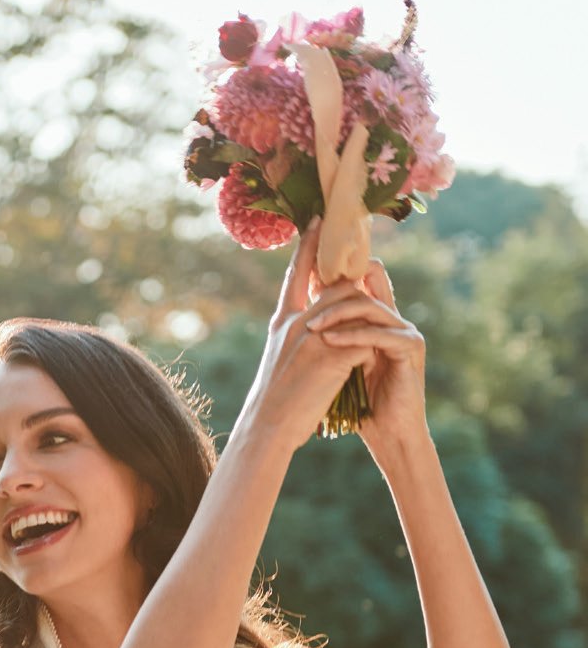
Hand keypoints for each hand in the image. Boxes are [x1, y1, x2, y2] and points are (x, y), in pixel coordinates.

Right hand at [239, 218, 381, 453]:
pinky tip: (371, 363)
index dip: (308, 247)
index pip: (296, 274)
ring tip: (379, 317)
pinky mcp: (332, 358)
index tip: (319, 220)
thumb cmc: (272, 401)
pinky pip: (363, 341)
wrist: (268, 427)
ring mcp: (315, 339)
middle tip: (369, 261)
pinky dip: (369, 349)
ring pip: (353, 308)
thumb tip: (316, 327)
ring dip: (367, 315)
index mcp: (282, 322)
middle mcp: (297, 323)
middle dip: (353, 278)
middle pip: (335, 286)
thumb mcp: (279, 359)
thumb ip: (295, 336)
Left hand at [304, 260, 429, 467]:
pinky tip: (329, 341)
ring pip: (369, 306)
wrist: (388, 434)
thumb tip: (301, 315)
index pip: (358, 277)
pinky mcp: (410, 347)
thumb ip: (329, 337)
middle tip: (307, 290)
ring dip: (337, 313)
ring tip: (312, 327)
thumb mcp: (337, 364)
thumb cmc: (359, 405)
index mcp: (375, 319)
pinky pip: (378, 333)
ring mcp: (404, 330)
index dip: (335, 264)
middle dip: (335, 281)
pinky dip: (352, 336)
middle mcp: (392, 318)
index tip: (307, 257)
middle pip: (367, 278)